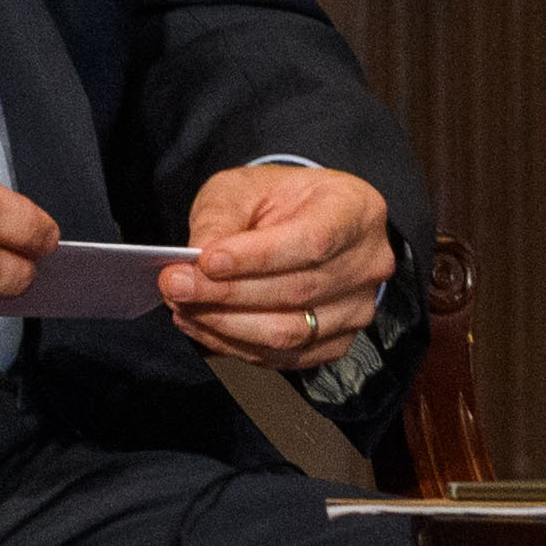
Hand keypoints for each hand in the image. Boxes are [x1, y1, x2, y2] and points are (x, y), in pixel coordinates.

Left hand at [164, 162, 396, 367]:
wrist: (304, 224)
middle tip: (175, 285)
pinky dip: (237, 347)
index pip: (313, 241)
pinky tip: (204, 327)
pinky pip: (285, 357)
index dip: (258, 257)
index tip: (206, 261)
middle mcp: (370, 263)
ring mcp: (359, 308)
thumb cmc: (278, 202)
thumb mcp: (244, 188)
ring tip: (182, 306)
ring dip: (225, 325)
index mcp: (357, 211)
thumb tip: (198, 259)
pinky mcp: (338, 342)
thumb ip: (221, 218)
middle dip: (226, 293)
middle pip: (298, 290)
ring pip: (289, 332)